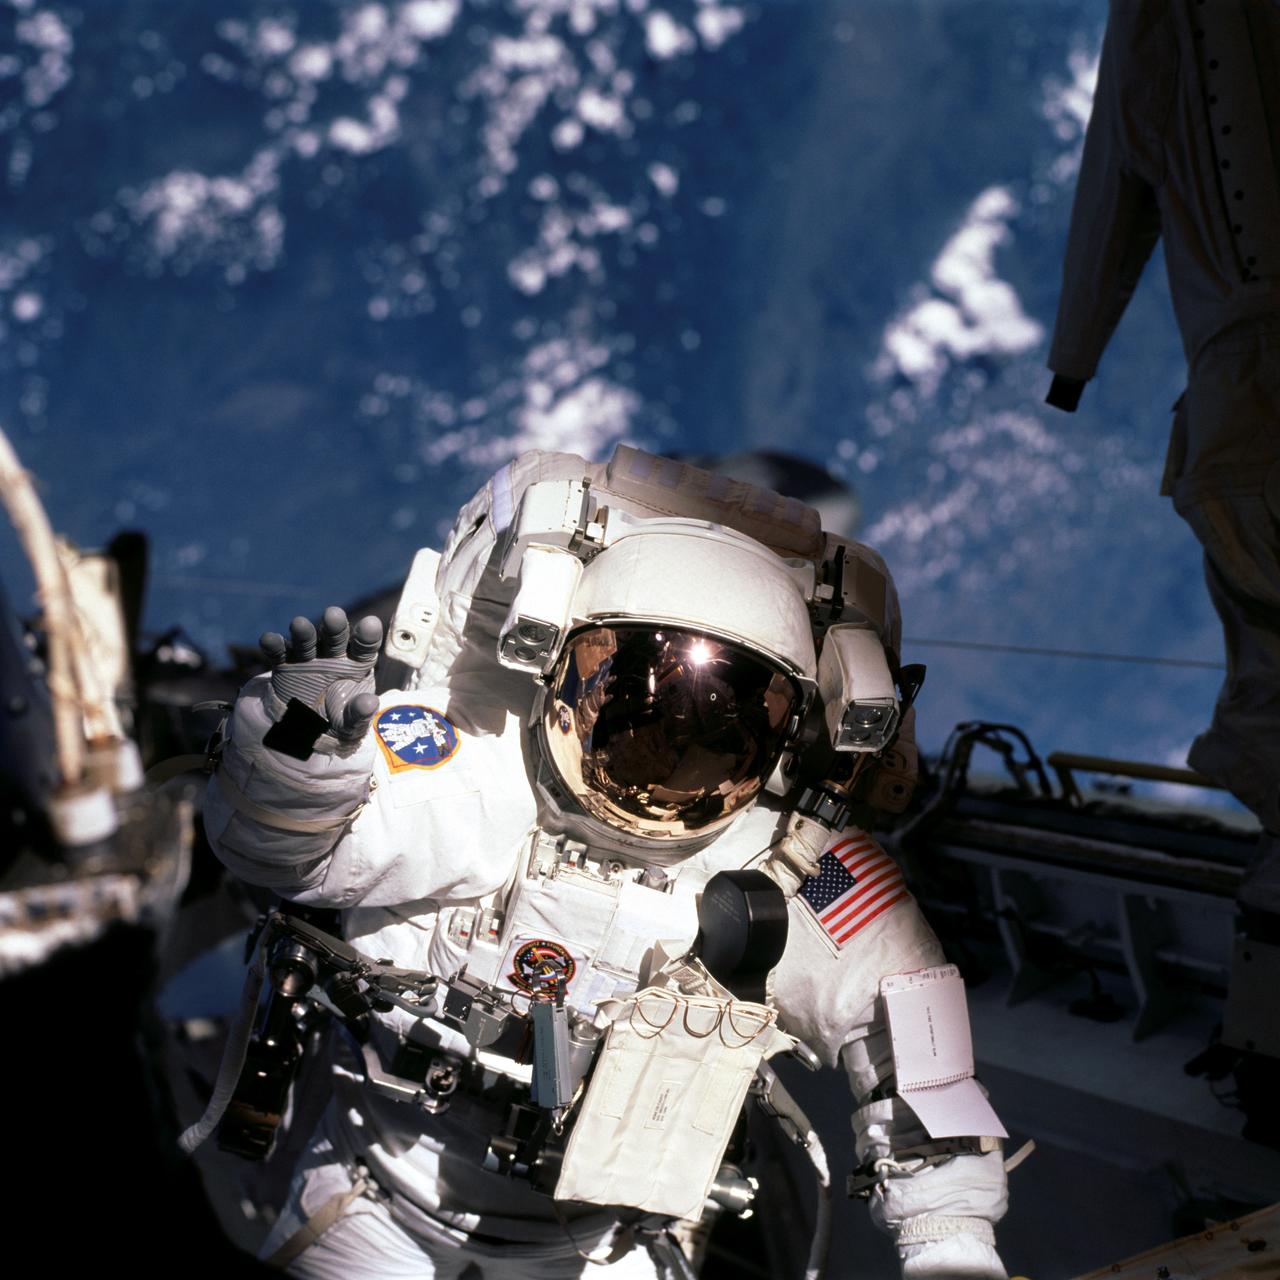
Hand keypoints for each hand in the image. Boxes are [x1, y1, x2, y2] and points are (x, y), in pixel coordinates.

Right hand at [259, 606, 382, 741]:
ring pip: (307, 641)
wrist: (308, 735)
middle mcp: (334, 656)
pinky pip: (279, 653)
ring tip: (298, 624)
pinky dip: (274, 645)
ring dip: (303, 632)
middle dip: (334, 626)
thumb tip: (369, 703)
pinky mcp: (285, 666)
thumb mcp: (351, 724)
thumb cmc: (338, 724)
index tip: (370, 624)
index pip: (365, 647)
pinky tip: (269, 640)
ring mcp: (309, 658)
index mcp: (357, 664)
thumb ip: (359, 713)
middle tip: (333, 614)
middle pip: (336, 637)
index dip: (367, 636)